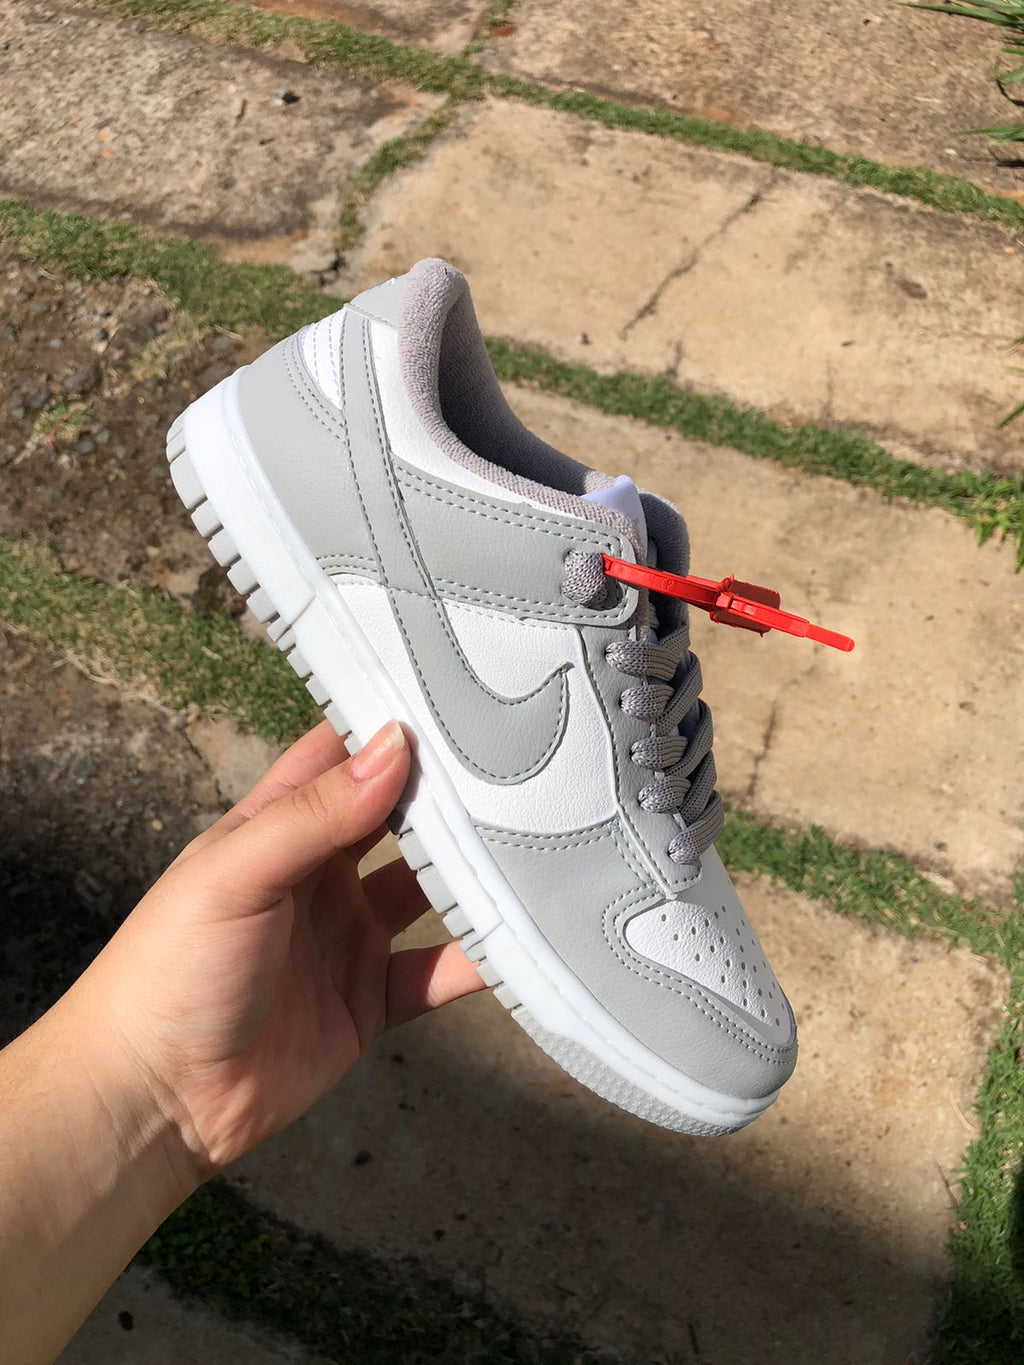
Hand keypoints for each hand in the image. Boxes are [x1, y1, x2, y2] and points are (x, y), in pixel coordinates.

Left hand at [68, 719, 481, 1186]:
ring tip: (533, 847)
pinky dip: (476, 960)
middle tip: (518, 767)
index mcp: (275, 828)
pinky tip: (519, 941)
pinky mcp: (369, 1001)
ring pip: (426, 892)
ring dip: (469, 874)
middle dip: (447, 796)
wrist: (152, 1104)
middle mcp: (318, 875)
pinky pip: (435, 972)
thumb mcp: (236, 876)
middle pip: (397, 819)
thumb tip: (393, 746)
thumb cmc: (169, 972)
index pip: (341, 757)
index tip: (457, 699)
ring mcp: (347, 938)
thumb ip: (315, 814)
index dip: (389, 727)